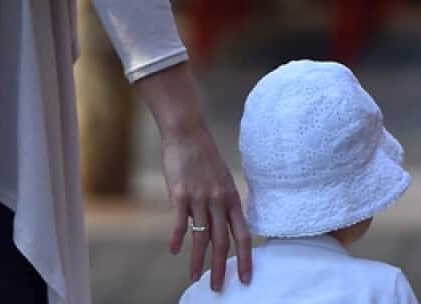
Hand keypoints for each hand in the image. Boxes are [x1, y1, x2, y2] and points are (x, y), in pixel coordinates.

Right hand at [161, 123, 252, 291]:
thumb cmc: (203, 156)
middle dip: (220, 268)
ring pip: (201, 237)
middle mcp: (219, 201)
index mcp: (232, 198)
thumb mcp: (222, 180)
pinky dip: (176, 238)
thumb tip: (216, 226)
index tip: (245, 279)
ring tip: (194, 276)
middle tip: (217, 288)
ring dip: (197, 260)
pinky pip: (179, 222)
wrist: (187, 132)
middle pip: (222, 242)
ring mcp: (199, 197)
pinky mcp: (180, 193)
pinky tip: (174, 251)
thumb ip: (222, 203)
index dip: (246, 259)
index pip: (243, 235)